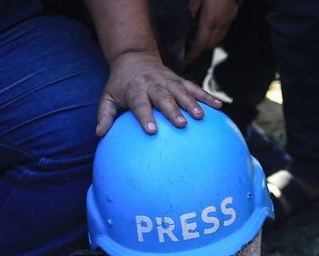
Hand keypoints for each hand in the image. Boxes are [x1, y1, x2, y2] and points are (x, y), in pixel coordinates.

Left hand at [96, 50, 222, 135]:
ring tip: (201, 117)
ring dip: (192, 103)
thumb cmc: (120, 84)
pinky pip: (195, 87)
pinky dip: (207, 96)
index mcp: (134, 89)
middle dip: (173, 110)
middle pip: (164, 97)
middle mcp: (152, 84)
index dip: (145, 116)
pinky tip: (219, 106)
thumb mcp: (107, 97)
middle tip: (181, 125)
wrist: (134, 57)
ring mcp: (168, 80)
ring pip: (181, 91)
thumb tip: (99, 134)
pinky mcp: (179, 80)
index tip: (151, 130)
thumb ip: (104, 115)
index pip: (140, 103)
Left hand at [187, 0, 239, 60]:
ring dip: (209, 43)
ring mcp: (228, 20)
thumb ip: (192, 8)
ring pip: (218, 39)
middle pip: (210, 44)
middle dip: (201, 50)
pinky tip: (209, 32)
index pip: (201, 43)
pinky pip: (223, 31)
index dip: (194, 53)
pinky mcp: (232, 16)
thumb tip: (187, 19)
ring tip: (199, 44)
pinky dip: (215, 36)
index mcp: (210, 20)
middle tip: (191, 52)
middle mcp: (220, 24)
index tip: (188, 59)